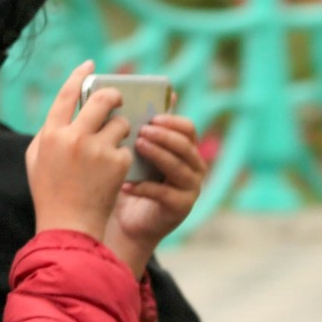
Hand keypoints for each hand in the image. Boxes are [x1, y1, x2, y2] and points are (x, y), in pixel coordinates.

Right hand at [27, 62, 133, 241]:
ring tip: (110, 150)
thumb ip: (48, 133)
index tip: (90, 66)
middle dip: (113, 96)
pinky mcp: (117, 163)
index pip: (66, 95)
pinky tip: (113, 174)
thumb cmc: (50, 195)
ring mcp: (97, 149)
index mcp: (51, 134)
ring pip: (120, 124)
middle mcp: (73, 137)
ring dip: (120, 132)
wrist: (68, 227)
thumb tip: (66, 113)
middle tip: (118, 100)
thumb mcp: (36, 160)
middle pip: (102, 99)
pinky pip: (126, 149)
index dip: (79, 76)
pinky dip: (122, 159)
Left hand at [104, 114, 206, 272]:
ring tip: (137, 148)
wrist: (129, 222)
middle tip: (142, 131)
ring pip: (178, 167)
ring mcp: (191, 189)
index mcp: (188, 150)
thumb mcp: (139, 153)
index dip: (171, 121)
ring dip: (157, 155)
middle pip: (186, 146)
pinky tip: (126, 184)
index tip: (151, 118)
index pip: (188, 129)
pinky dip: (143, 187)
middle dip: (163, 137)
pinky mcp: (181, 207)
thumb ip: (144, 131)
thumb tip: (143, 99)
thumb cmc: (134, 180)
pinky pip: (164, 193)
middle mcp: (195, 168)